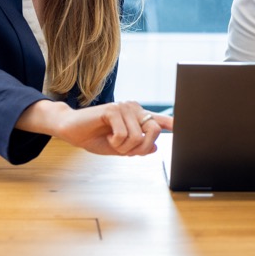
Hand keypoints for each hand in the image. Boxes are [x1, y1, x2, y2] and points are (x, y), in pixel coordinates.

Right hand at [18, 99, 172, 155]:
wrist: (72, 131)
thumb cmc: (95, 137)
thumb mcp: (119, 147)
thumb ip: (137, 147)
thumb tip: (155, 148)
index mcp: (137, 116)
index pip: (158, 120)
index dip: (171, 123)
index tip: (182, 125)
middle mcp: (134, 108)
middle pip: (152, 132)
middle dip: (139, 148)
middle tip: (122, 148)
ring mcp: (124, 107)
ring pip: (137, 137)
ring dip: (123, 147)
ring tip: (111, 140)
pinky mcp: (113, 109)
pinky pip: (123, 134)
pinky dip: (115, 142)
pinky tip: (107, 136)